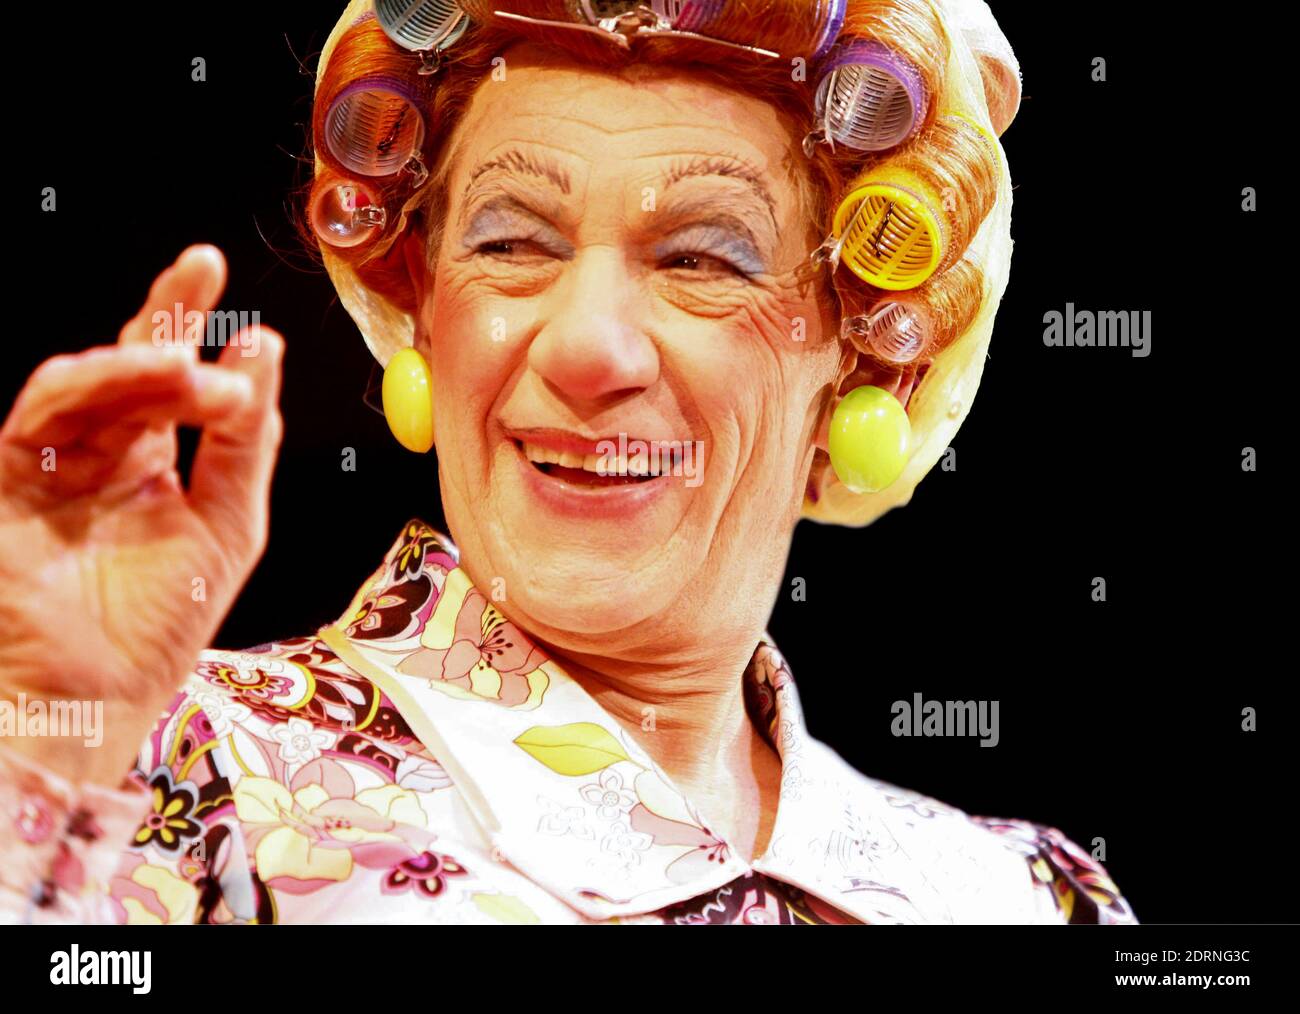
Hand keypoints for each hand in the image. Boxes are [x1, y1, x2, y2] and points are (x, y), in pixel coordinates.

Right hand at [0, 245, 282, 784]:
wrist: (95, 697)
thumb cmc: (159, 624)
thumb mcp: (229, 524)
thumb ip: (247, 442)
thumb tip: (261, 349)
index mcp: (154, 465)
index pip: (178, 384)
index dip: (203, 333)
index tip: (243, 303)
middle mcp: (104, 455)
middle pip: (131, 366)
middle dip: (165, 313)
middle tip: (202, 269)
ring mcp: (55, 463)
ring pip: (91, 383)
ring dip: (142, 363)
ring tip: (193, 366)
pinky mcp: (10, 476)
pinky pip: (42, 413)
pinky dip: (92, 386)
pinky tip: (143, 377)